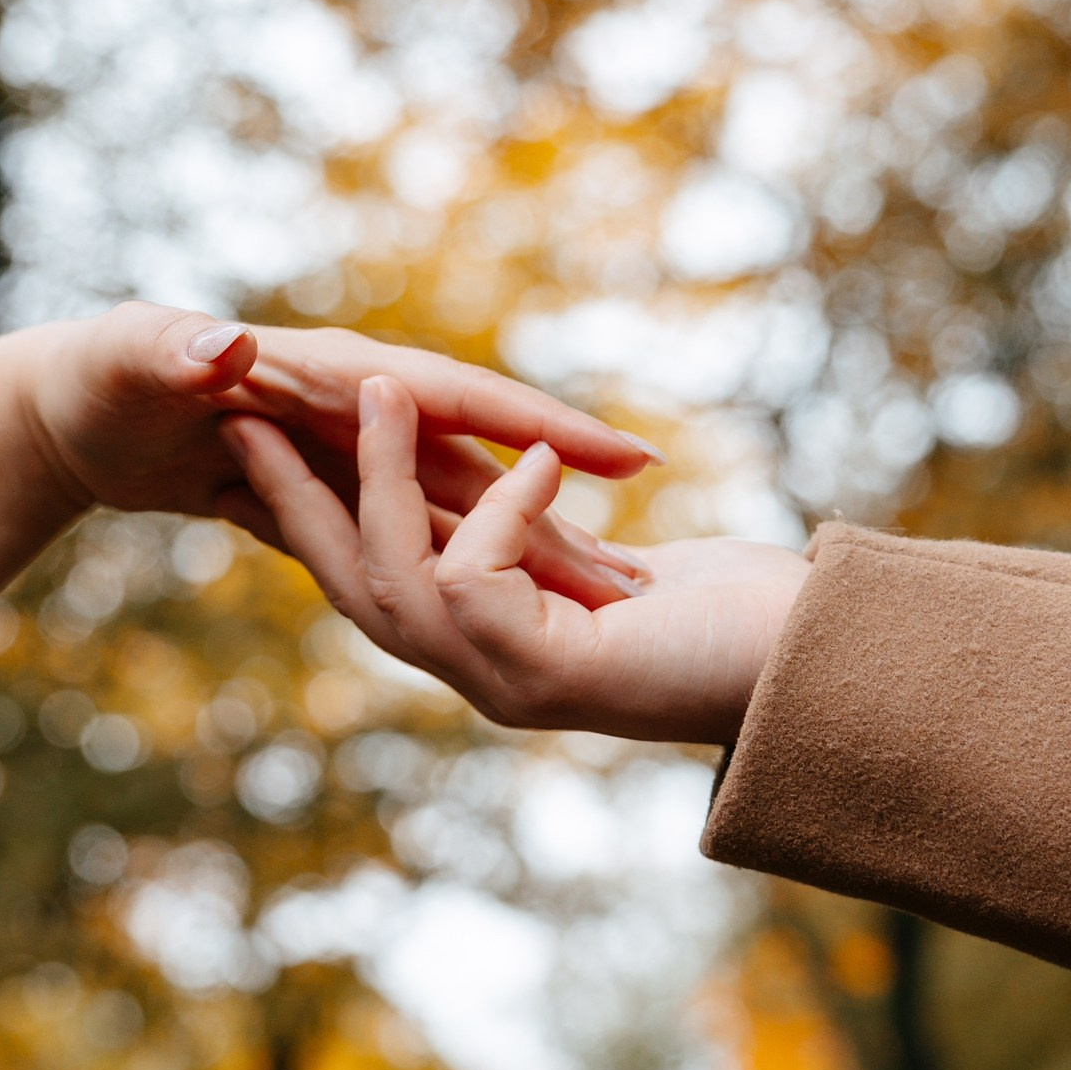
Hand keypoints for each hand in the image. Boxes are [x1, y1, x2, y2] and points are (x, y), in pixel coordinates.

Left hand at [0, 304, 660, 611]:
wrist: (67, 406)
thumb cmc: (98, 369)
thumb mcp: (128, 354)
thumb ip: (174, 348)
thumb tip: (227, 342)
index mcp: (333, 374)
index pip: (457, 397)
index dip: (544, 426)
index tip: (634, 460)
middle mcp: (358, 412)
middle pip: (480, 467)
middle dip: (560, 520)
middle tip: (645, 582)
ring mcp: (347, 453)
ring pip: (453, 511)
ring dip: (517, 556)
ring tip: (595, 605)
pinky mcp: (326, 489)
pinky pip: (408, 531)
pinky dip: (456, 564)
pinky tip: (502, 607)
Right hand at [222, 376, 809, 744]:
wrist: (827, 669)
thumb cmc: (743, 613)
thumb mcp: (615, 565)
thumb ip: (547, 540)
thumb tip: (523, 486)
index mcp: (494, 648)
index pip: (377, 579)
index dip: (315, 515)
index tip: (266, 443)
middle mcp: (486, 676)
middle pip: (353, 586)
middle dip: (293, 498)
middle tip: (243, 411)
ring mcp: (510, 685)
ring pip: (396, 577)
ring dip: (376, 477)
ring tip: (376, 385)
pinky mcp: (546, 675)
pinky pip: (471, 575)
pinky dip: (499, 508)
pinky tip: (549, 463)